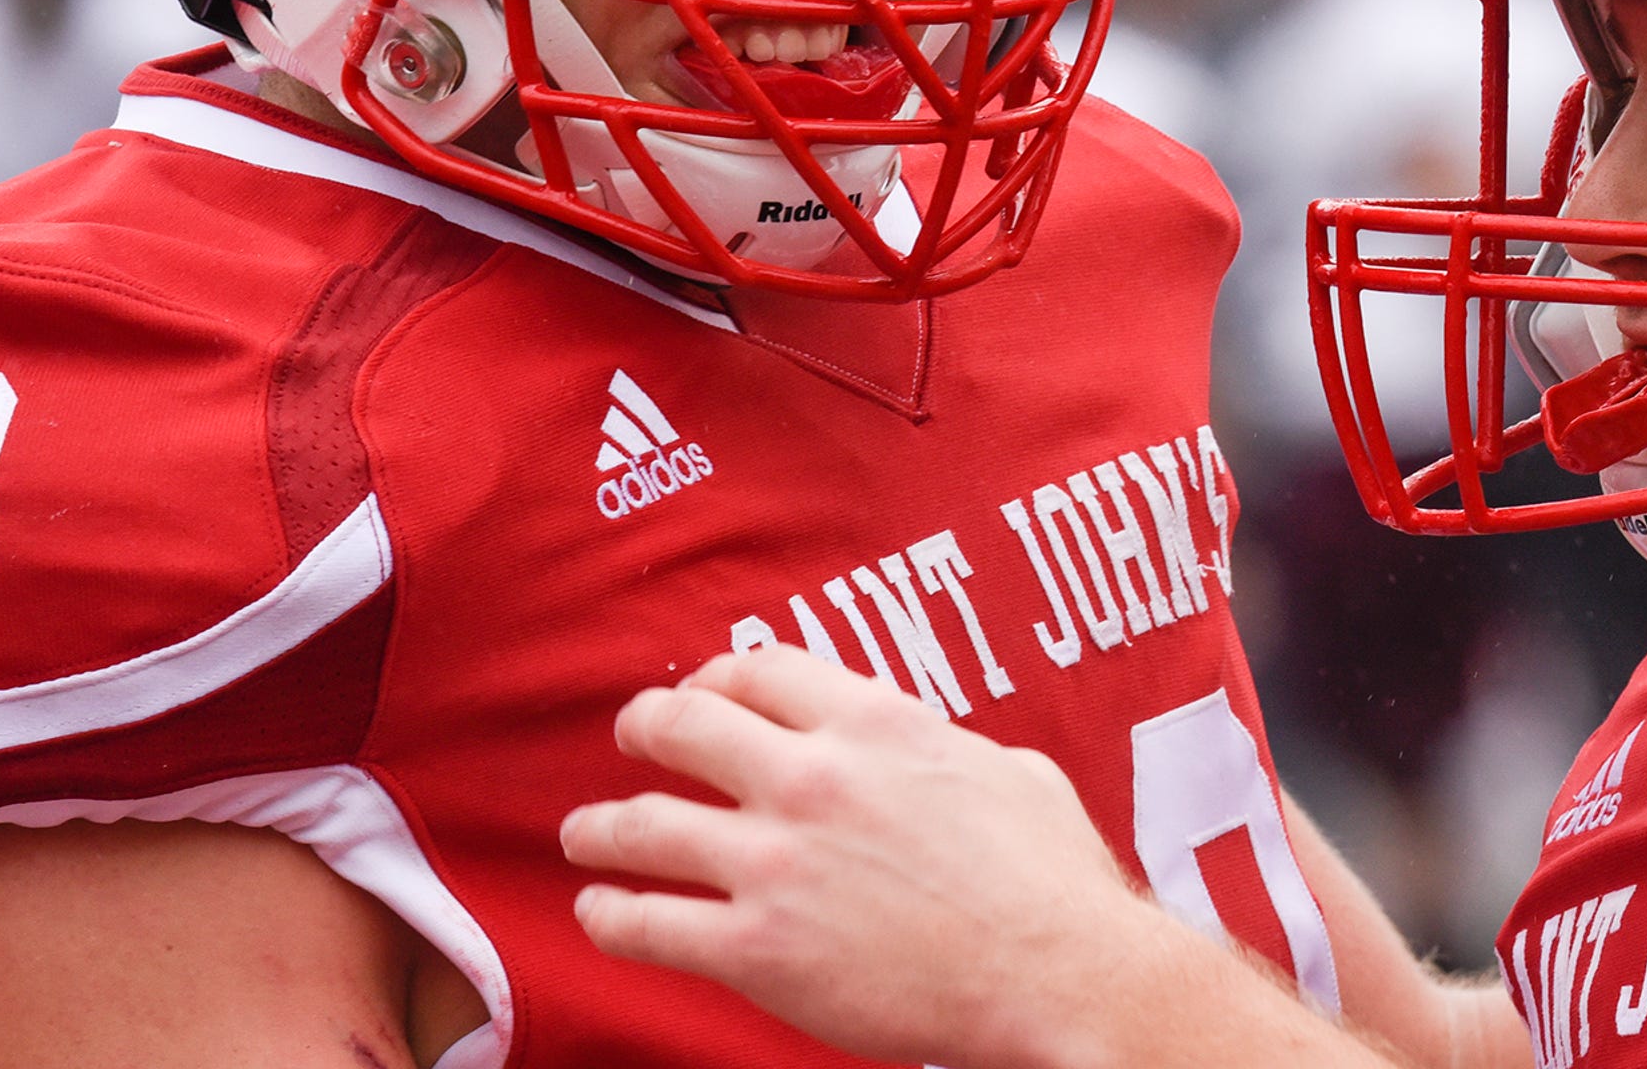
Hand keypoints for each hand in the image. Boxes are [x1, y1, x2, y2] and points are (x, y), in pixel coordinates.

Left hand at [561, 648, 1168, 1068]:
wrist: (1061, 976)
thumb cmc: (1055, 883)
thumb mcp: (1011, 773)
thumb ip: (946, 752)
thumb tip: (934, 755)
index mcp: (873, 725)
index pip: (758, 671)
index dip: (719, 679)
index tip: (707, 695)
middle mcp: (809, 779)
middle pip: (682, 726)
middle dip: (645, 729)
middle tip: (634, 740)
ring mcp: (774, 864)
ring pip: (643, 826)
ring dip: (601, 827)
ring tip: (585, 834)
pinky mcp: (756, 949)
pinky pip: (646, 923)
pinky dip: (609, 914)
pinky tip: (599, 911)